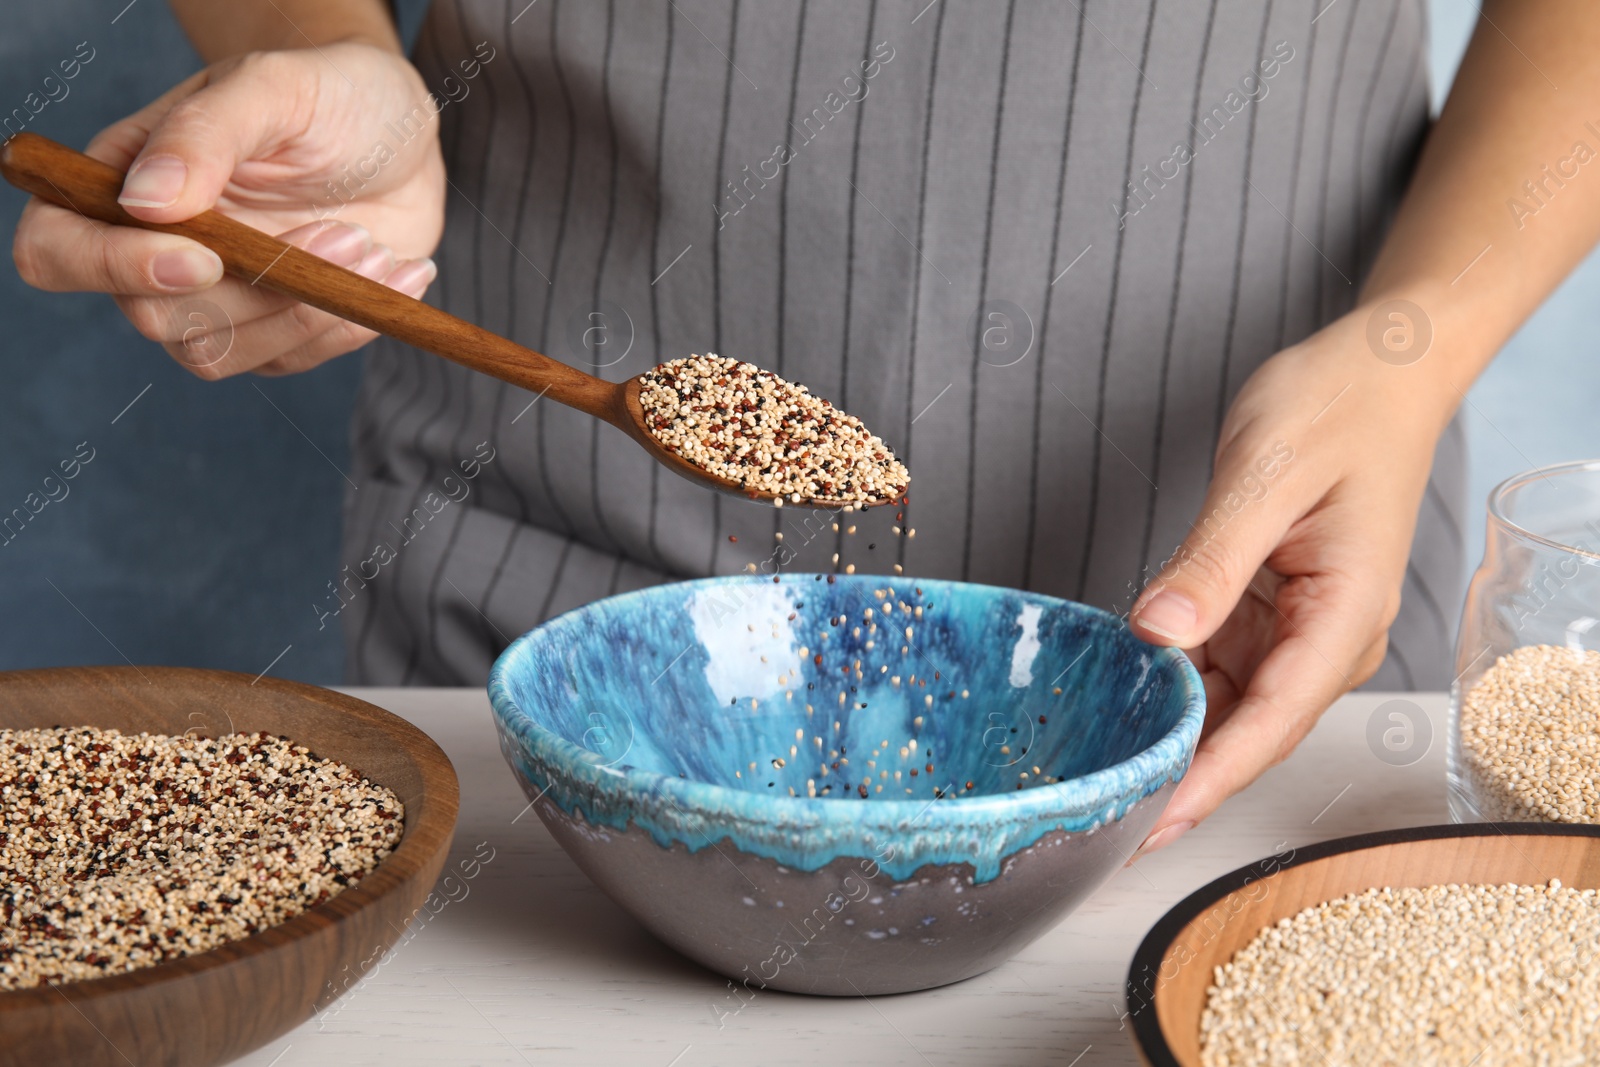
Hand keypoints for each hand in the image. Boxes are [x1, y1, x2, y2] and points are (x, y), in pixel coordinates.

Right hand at [12, 41, 444, 376]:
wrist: (399, 134)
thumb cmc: (327, 95)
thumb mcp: (272, 89)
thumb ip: (204, 134)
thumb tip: (143, 201)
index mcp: (122, 183)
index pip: (57, 249)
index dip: (111, 267)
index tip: (205, 256)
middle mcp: (154, 251)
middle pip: (154, 318)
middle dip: (257, 289)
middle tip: (342, 233)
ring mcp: (217, 299)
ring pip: (222, 355)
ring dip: (307, 312)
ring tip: (370, 244)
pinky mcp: (276, 329)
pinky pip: (291, 360)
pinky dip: (348, 325)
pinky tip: (392, 269)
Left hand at [1127, 307, 1444, 853]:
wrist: (1376, 372)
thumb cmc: (1337, 407)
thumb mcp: (1265, 472)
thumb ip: (1212, 559)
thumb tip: (1159, 634)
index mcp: (1345, 613)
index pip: (1272, 721)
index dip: (1209, 780)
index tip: (1154, 821)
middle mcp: (1328, 636)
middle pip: (1249, 731)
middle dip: (1182, 781)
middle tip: (1103, 823)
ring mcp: (1298, 629)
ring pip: (1230, 708)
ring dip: (1173, 742)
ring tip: (1103, 782)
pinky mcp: (1270, 613)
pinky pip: (1218, 668)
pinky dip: (1172, 689)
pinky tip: (1122, 709)